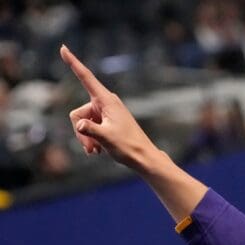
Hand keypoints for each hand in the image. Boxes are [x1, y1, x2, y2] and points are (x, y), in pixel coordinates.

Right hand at [60, 45, 158, 172]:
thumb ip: (90, 130)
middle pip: (78, 112)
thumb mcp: (106, 138)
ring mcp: (105, 113)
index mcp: (107, 100)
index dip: (73, 63)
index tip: (63, 48)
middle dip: (80, 131)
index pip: (86, 77)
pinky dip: (90, 139)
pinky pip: (89, 127)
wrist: (143, 157)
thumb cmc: (128, 147)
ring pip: (82, 122)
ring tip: (95, 151)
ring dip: (85, 138)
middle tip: (90, 148)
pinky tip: (98, 150)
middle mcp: (105, 103)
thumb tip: (79, 124)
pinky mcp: (106, 121)